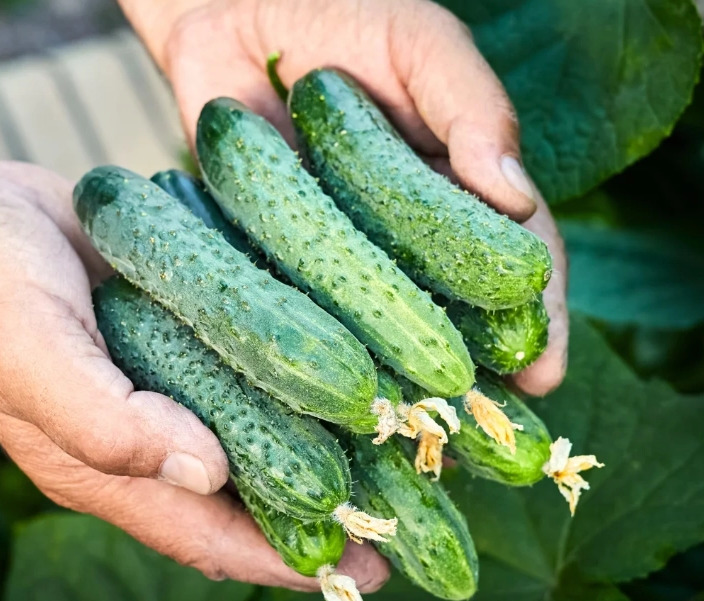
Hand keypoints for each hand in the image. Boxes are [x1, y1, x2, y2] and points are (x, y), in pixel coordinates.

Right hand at [0, 87, 386, 590]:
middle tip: (404, 506)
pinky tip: (335, 361)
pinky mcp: (173, 334)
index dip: (287, 561)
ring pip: (252, 430)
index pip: (211, 536)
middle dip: (320, 507)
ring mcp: (163, 383)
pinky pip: (240, 367)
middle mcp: (144, 435)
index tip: (369, 567)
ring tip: (390, 441)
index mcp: (106, 466)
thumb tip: (208, 470)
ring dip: (316, 442)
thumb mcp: (27, 352)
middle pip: (246, 492)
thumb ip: (105, 421)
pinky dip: (287, 376)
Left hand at [124, 0, 567, 395]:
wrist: (232, 9)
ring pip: (375, 324)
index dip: (536, 317)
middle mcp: (400, 227)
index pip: (509, 259)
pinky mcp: (274, 248)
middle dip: (471, 373)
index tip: (545, 375)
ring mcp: (337, 244)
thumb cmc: (339, 11)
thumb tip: (512, 194)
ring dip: (395, 381)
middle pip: (448, 310)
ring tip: (410, 437)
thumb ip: (470, 107)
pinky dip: (313, 348)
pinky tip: (322, 399)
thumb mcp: (420, 44)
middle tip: (482, 435)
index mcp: (453, 184)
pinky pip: (297, 305)